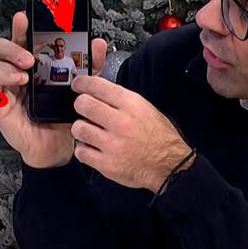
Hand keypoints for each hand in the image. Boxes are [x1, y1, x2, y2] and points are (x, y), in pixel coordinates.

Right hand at [0, 12, 106, 167]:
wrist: (57, 146)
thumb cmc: (62, 115)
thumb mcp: (80, 87)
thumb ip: (89, 65)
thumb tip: (97, 43)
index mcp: (31, 64)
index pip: (21, 39)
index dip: (20, 26)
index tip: (25, 17)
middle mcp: (14, 72)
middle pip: (1, 46)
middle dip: (12, 42)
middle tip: (30, 54)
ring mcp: (4, 87)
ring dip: (7, 60)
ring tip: (26, 68)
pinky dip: (2, 76)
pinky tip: (19, 80)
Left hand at [70, 76, 191, 191]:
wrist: (169, 165)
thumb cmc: (159, 137)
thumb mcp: (146, 109)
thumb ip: (121, 101)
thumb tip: (99, 92)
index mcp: (131, 105)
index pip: (98, 86)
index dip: (83, 83)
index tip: (78, 85)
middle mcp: (120, 122)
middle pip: (83, 104)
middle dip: (80, 104)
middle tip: (83, 108)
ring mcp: (112, 144)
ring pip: (78, 128)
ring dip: (81, 129)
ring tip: (89, 131)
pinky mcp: (106, 164)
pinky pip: (81, 152)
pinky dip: (84, 149)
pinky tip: (92, 148)